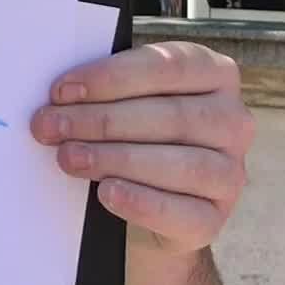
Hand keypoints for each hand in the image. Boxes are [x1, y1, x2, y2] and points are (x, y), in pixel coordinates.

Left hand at [32, 41, 252, 256]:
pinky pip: (185, 212)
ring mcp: (231, 171)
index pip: (168, 66)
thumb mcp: (125, 103)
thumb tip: (59, 97)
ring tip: (69, 157)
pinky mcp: (215, 217)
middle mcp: (232, 120)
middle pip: (172, 116)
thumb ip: (106, 92)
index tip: (62, 90)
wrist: (143, 209)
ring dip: (116, 159)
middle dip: (103, 120)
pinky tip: (107, 192)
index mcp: (213, 74)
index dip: (112, 77)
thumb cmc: (132, 137)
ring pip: (183, 163)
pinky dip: (142, 202)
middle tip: (51, 126)